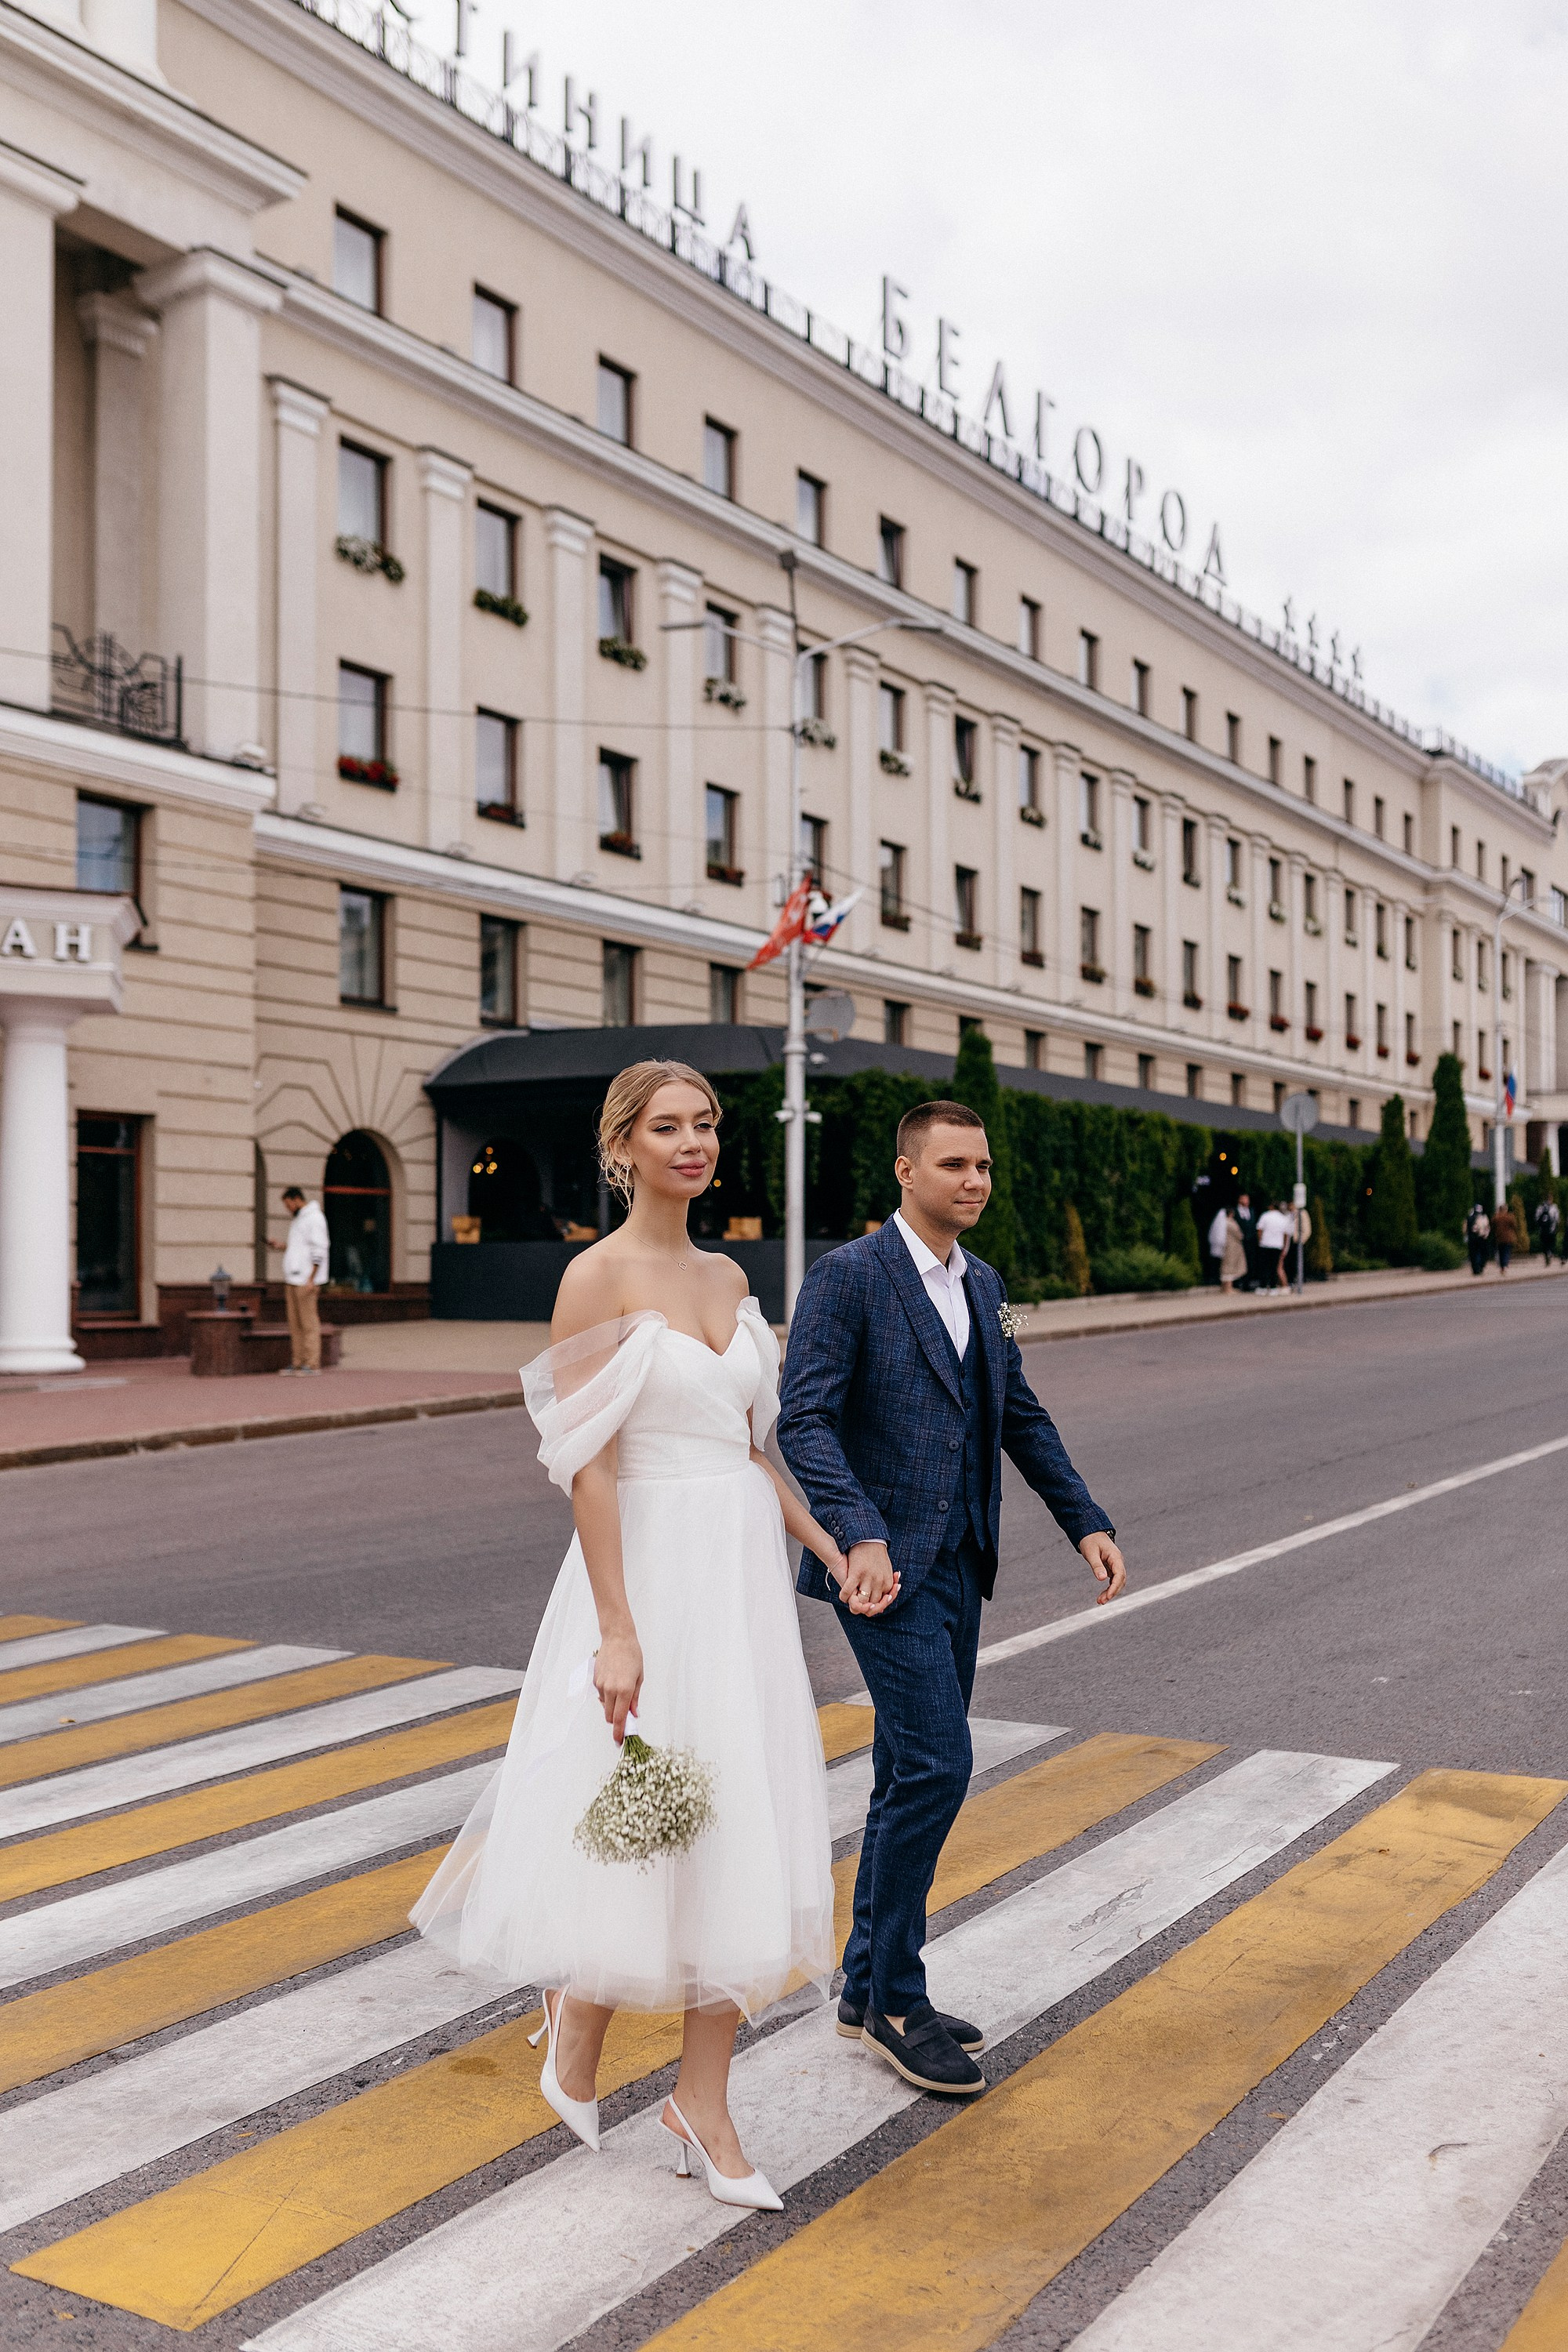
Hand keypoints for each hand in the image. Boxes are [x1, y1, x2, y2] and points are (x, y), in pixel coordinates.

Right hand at [593, 1629, 643, 1743]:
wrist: (617, 1638)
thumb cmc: (632, 1655)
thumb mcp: (639, 1678)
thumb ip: (635, 1699)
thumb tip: (634, 1714)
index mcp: (625, 1690)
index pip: (620, 1718)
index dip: (619, 1732)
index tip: (619, 1742)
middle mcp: (611, 1690)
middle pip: (610, 1717)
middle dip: (617, 1721)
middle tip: (626, 1716)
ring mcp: (601, 1686)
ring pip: (605, 1707)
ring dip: (612, 1707)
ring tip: (621, 1691)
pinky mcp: (595, 1681)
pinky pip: (601, 1696)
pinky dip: (607, 1696)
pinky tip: (613, 1682)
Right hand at [836, 1541, 900, 1616]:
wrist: (867, 1538)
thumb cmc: (876, 1553)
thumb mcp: (886, 1569)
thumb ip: (885, 1583)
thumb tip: (886, 1595)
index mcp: (887, 1582)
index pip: (883, 1602)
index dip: (877, 1606)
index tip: (872, 1605)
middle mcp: (879, 1582)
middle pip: (873, 1605)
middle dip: (867, 1608)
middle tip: (861, 1605)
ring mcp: (868, 1578)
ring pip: (862, 1602)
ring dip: (856, 1605)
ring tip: (853, 1601)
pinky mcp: (856, 1573)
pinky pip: (848, 1592)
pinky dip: (844, 1597)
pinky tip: (844, 1596)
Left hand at [1079, 1532, 1125, 1604]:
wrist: (1090, 1532)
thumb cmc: (1090, 1540)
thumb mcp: (1091, 1552)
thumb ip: (1097, 1565)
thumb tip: (1102, 1579)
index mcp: (1115, 1557)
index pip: (1120, 1574)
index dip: (1115, 1587)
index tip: (1108, 1596)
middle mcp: (1118, 1561)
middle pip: (1120, 1580)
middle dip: (1112, 1592)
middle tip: (1101, 1601)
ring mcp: (1115, 1565)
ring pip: (1118, 1582)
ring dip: (1111, 1592)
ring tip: (1100, 1601)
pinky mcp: (1111, 1567)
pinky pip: (1113, 1580)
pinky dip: (1109, 1588)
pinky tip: (1103, 1595)